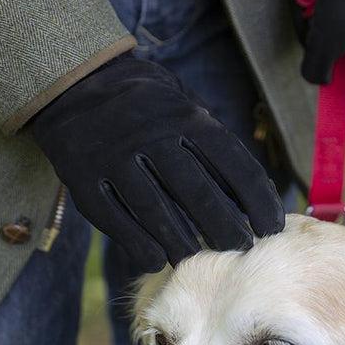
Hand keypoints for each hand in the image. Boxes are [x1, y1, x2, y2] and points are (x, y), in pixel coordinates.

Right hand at [32, 54, 283, 270]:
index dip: (257, 200)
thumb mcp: (183, 105)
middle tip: (240, 249)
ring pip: (155, 211)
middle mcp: (150, 136)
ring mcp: (113, 158)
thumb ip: (213, 142)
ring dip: (182, 243)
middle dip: (225, 227)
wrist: (73, 85)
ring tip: (198, 259)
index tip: (271, 226)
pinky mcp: (83, 179)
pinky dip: (138, 245)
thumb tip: (254, 192)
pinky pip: (115, 220)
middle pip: (196, 193)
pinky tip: (155, 259)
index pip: (232, 164)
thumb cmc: (145, 104)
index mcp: (184, 116)